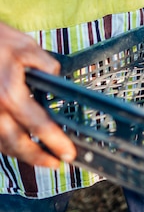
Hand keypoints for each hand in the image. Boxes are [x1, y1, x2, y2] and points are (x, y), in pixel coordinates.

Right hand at [0, 22, 75, 166]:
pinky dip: (5, 143)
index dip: (55, 141)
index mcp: (10, 94)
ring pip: (1, 143)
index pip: (38, 124)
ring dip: (20, 154)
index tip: (68, 152)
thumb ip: (47, 66)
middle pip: (16, 143)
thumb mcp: (26, 47)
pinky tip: (18, 143)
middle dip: (37, 158)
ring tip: (40, 158)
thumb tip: (57, 79)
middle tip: (56, 164)